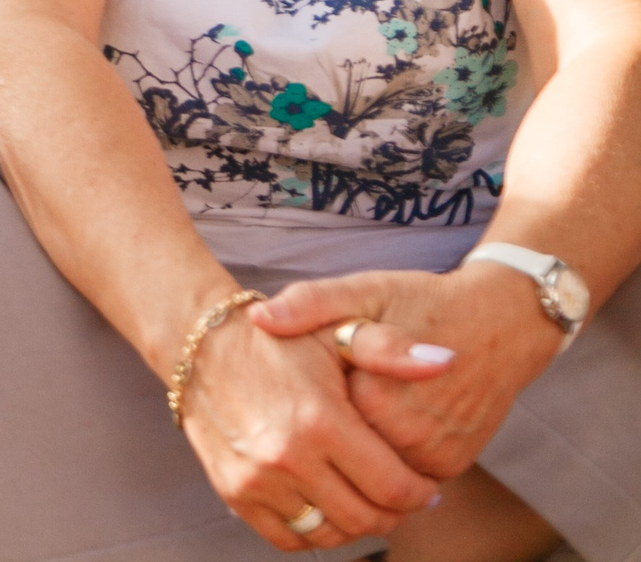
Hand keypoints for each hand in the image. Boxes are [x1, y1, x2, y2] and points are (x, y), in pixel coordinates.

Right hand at [176, 295, 446, 549]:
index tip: (425, 485)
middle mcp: (286, 457)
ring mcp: (256, 480)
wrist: (199, 344)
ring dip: (356, 525)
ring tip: (364, 500)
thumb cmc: (276, 341)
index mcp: (320, 421)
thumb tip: (447, 359)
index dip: (420, 494)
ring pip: (328, 534)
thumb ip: (392, 349)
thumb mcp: (335, 333)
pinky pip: (287, 538)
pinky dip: (313, 531)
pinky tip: (325, 505)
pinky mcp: (234, 491)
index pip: (393, 487)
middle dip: (394, 514)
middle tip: (400, 497)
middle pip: (365, 519)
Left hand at [252, 265, 562, 481]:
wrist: (502, 325)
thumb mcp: (363, 291)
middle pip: (341, 446)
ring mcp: (433, 457)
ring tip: (363, 398)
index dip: (303, 396)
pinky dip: (389, 451)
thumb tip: (259, 319)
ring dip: (360, 441)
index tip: (309, 372)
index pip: (313, 419)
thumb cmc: (422, 302)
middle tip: (335, 385)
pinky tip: (387, 417)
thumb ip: (310, 304)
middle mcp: (407, 436)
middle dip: (330, 422)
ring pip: (371, 464)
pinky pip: (402, 470)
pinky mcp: (451, 465)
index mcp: (373, 396)